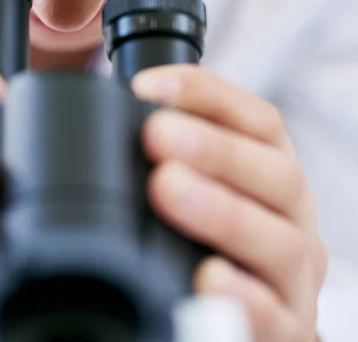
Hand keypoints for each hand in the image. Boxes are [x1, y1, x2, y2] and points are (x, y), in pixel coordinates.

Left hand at [132, 65, 327, 341]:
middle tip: (157, 133)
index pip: (255, 120)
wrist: (244, 316)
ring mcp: (293, 276)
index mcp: (269, 172)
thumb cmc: (212, 239)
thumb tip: (111, 113)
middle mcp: (291, 217)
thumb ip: (170, 154)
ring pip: (280, 241)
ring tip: (168, 189)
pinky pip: (278, 319)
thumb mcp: (200, 184)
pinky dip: (245, 298)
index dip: (203, 94)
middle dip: (215, 149)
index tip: (145, 87)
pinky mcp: (288, 331)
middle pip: (276, 173)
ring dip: (223, 211)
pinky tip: (208, 277)